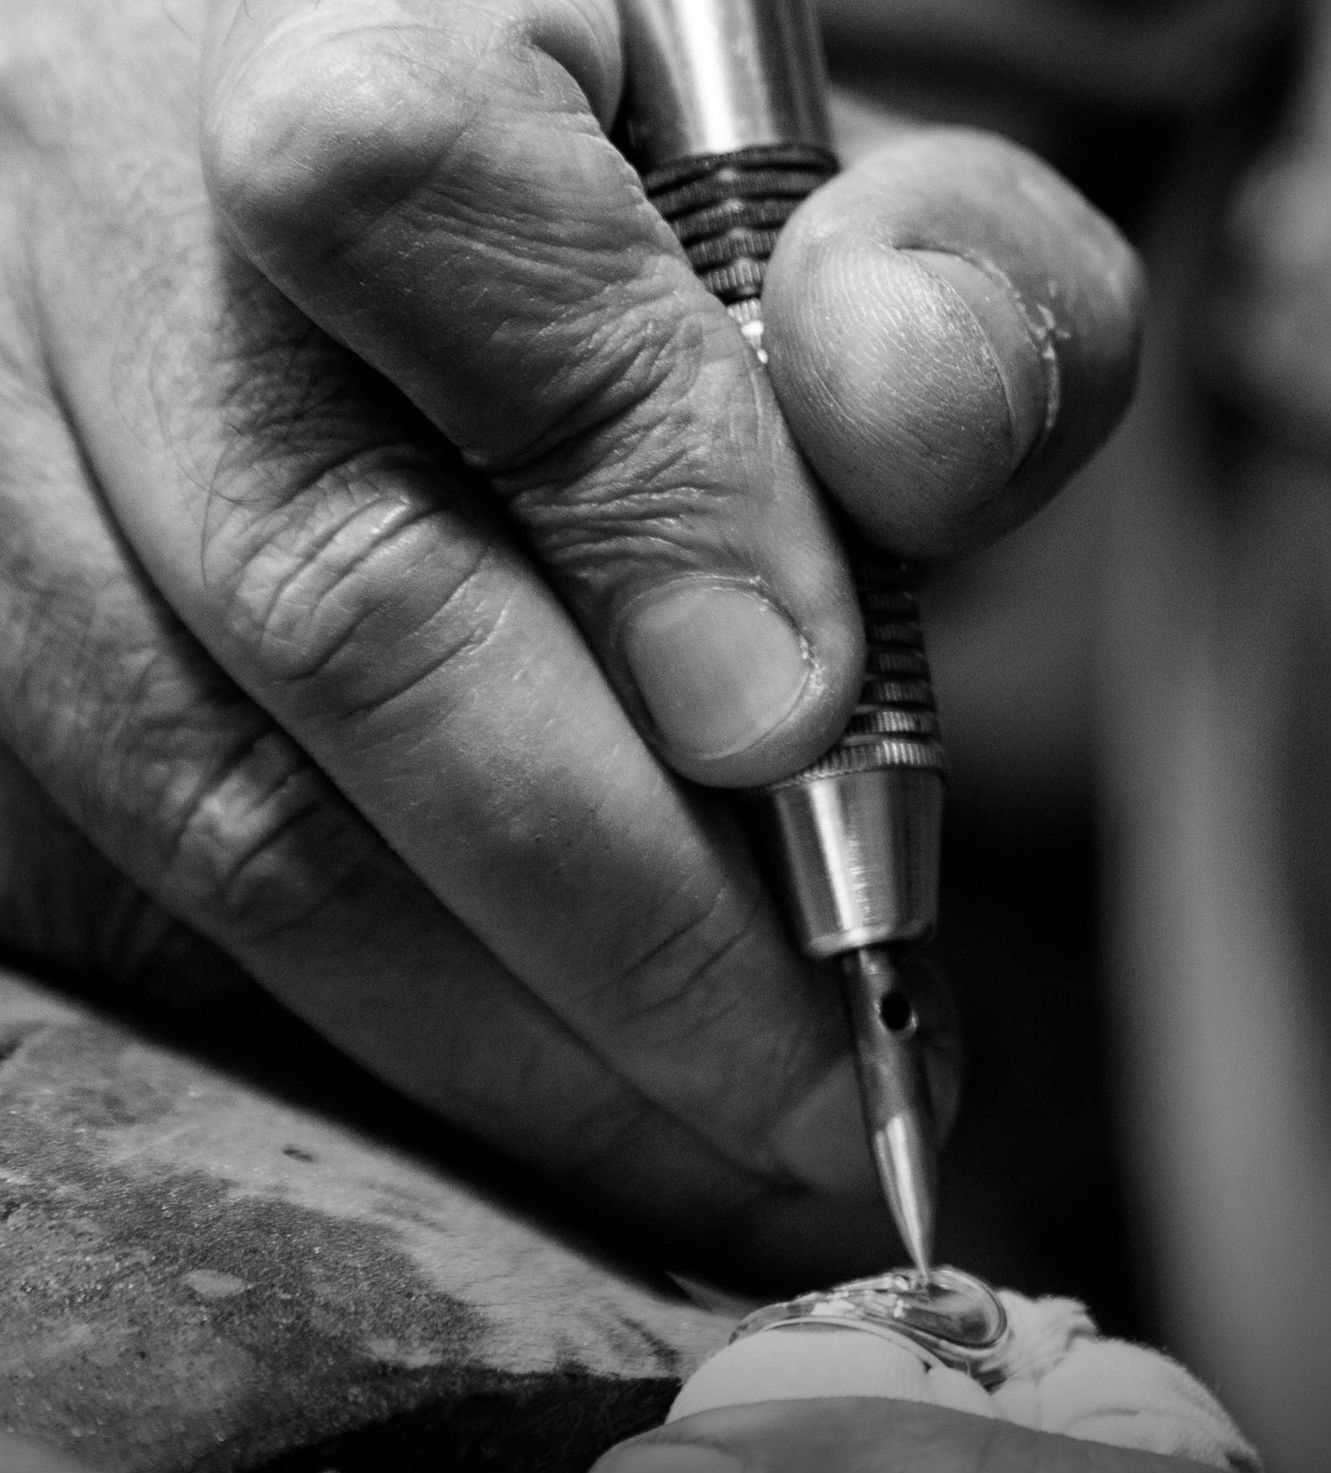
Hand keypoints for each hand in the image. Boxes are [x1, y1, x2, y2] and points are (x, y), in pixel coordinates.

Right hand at [0, 0, 1139, 1280]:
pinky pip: (123, 883)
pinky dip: (364, 1027)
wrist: (400, 151)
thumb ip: (938, 277)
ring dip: (493, 1034)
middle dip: (619, 914)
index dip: (635, 491)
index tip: (805, 731)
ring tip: (720, 1157)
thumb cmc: (630, 182)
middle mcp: (81, 188)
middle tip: (827, 1101)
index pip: (413, 200)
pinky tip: (544, 1102)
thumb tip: (905, 418)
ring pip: (196, 793)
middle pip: (320, 595)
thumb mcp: (835, 185)